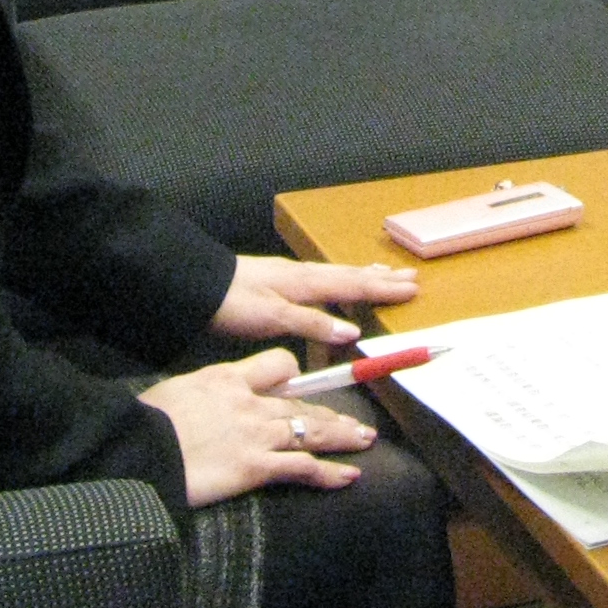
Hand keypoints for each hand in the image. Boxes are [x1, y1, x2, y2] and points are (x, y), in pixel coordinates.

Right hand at [141, 350, 374, 505]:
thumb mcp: (178, 392)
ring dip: (342, 437)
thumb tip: (208, 401)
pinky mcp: (255, 467)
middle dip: (333, 414)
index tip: (300, 388)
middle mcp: (250, 402)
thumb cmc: (147, 424)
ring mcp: (256, 435)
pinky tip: (348, 477)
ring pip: (312, 430)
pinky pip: (302, 467)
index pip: (278, 364)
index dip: (293, 375)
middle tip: (356, 422)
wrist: (138, 450)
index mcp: (229, 378)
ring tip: (364, 441)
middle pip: (303, 404)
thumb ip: (204, 393)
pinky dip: (329, 473)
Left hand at [212, 253, 417, 349]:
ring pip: (336, 274)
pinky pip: (322, 277)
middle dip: (380, 279)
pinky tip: (336, 282)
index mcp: (305, 283)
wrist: (195, 285)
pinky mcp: (277, 279)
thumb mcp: (272, 318)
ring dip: (363, 276)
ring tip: (384, 275)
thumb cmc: (232, 303)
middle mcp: (302, 274)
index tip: (412, 290)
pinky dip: (340, 278)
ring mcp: (289, 274)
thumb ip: (312, 324)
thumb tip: (352, 333)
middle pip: (350, 276)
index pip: (353, 287)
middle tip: (411, 277)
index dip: (383, 291)